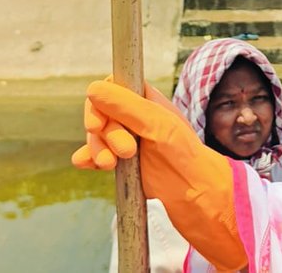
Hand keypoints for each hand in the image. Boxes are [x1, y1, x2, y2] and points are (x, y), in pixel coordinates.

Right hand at [73, 78, 246, 269]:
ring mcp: (127, 138)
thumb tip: (93, 89)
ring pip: (97, 135)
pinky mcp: (122, 162)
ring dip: (97, 148)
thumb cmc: (184, 154)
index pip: (111, 87)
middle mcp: (134, 116)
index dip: (100, 103)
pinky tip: (86, 164)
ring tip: (110, 165)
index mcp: (146, 98)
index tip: (97, 123)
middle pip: (100, 113)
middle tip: (126, 151)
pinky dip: (90, 158)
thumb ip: (126, 106)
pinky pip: (96, 155)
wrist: (195, 194)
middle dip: (105, 133)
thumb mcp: (157, 125)